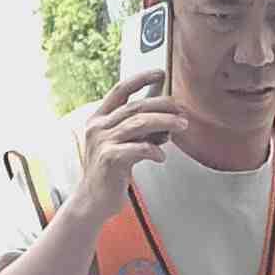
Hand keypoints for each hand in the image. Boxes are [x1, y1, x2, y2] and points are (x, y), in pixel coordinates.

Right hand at [77, 70, 188, 220]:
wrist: (93, 200)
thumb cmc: (110, 170)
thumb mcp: (122, 142)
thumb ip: (140, 129)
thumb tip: (169, 120)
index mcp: (99, 118)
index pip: (120, 90)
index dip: (141, 79)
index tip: (160, 73)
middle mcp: (98, 127)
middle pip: (136, 106)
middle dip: (163, 105)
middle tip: (181, 109)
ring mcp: (102, 142)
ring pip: (139, 123)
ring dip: (164, 123)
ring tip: (181, 126)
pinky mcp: (109, 159)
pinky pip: (138, 148)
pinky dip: (154, 150)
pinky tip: (161, 156)